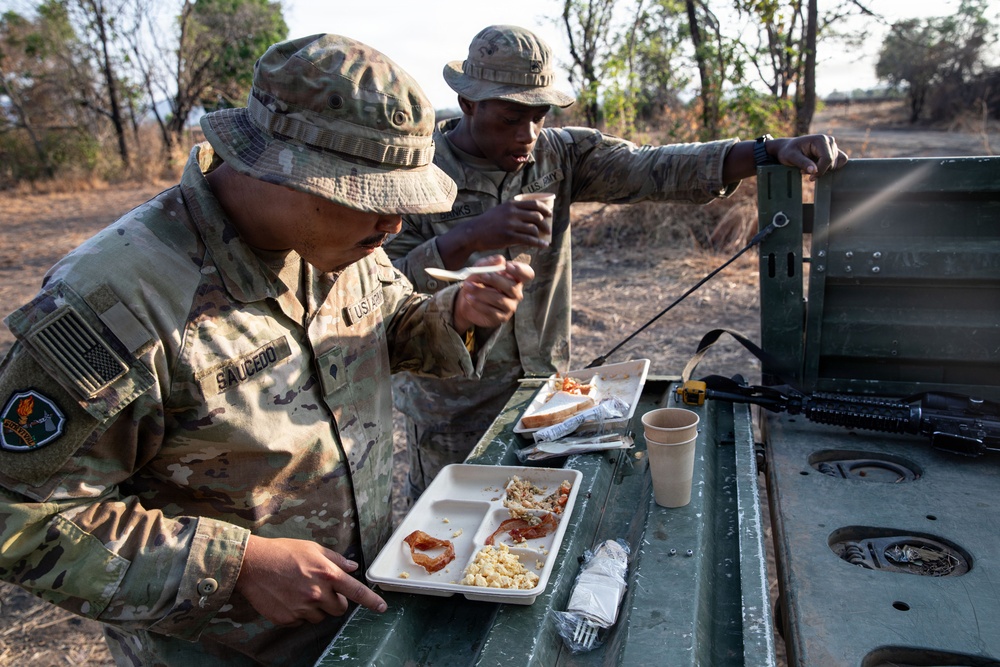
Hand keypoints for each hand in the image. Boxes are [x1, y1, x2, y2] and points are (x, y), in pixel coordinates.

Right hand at [234, 535, 386, 625]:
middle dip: (334, 602)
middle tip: (321, 590)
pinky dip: (298, 613)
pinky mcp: (288, 619)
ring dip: (315, 608)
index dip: (372, 601)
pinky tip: (287, 598)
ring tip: (299, 591)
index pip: (356, 591)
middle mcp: (317, 593)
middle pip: (339, 609)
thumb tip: (353, 567)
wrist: (252, 564)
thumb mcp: (313, 548)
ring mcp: (302, 608)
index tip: (382, 608)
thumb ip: (335, 559)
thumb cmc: (283, 552)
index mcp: (327, 574)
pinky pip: (301, 621)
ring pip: (320, 617)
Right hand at [437, 201, 551, 267]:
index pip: (534, 204)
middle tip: (548, 229)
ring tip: (544, 238)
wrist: (473, 233)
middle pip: (536, 216)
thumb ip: (513, 210)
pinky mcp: (509, 237)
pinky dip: (539, 243)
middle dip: (545, 223)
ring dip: (542, 234)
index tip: (549, 214)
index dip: (545, 209)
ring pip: (533, 228)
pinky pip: (529, 240)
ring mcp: (510, 225)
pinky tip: (544, 246)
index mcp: (511, 204)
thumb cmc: (487, 223)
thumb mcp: (500, 210)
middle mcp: (512, 213)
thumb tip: (529, 214)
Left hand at [452, 255, 534, 331]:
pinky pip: (491, 311)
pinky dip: (478, 303)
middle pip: (512, 287)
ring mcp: (510, 306)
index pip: (528, 274)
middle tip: (481, 276)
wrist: (467, 300)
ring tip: (468, 287)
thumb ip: (489, 263)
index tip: (507, 266)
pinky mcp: (501, 318)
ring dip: (481, 292)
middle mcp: (516, 293)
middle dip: (495, 280)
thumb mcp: (480, 268)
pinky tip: (469, 298)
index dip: (520, 270)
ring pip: (499, 299)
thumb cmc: (478, 282)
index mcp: (515, 278)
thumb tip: (500, 259)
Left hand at [772, 134, 848, 180]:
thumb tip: (814, 171)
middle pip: (832, 163)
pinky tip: (817, 167)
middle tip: (804, 171)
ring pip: (836, 164)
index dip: (820, 171)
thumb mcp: (791, 157)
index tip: (810, 178)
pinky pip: (840, 163)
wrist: (788, 149)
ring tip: (809, 168)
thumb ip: (802, 163)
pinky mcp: (834, 151)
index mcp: (820, 139)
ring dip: (823, 170)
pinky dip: (829, 168)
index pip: (827, 159)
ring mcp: (833, 145)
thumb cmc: (788, 152)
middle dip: (819, 171)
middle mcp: (829, 140)